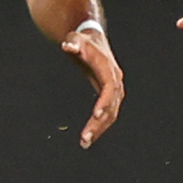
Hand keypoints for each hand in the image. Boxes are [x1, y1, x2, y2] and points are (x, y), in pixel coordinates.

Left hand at [63, 23, 124, 146]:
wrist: (92, 39)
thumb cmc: (83, 40)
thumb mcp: (76, 39)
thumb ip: (72, 43)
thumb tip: (68, 46)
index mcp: (108, 69)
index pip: (109, 88)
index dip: (104, 102)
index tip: (95, 116)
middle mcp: (115, 81)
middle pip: (111, 106)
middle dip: (99, 124)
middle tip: (84, 138)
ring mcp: (114, 89)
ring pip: (111, 114)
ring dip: (99, 129)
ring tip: (84, 143)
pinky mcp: (110, 95)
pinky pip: (108, 114)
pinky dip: (100, 125)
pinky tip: (89, 136)